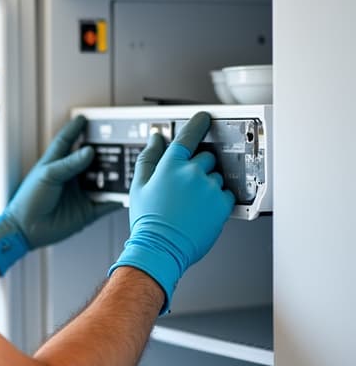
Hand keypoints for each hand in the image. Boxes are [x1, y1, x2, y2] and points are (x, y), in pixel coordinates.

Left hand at [0, 116, 119, 273]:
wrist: (26, 229)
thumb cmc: (29, 199)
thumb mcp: (47, 175)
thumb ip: (69, 163)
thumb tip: (89, 151)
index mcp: (57, 165)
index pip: (67, 142)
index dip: (75, 129)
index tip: (84, 118)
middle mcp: (71, 178)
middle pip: (91, 161)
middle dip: (104, 151)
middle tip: (119, 141)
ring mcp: (80, 194)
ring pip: (102, 181)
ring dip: (114, 175)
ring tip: (129, 165)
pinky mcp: (86, 211)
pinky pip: (106, 205)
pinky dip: (116, 201)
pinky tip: (127, 195)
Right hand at [109, 112, 234, 312]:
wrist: (161, 248)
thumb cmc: (148, 221)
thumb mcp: (138, 186)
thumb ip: (148, 157)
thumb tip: (155, 139)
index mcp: (170, 165)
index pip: (189, 135)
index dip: (199, 123)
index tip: (205, 117)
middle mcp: (192, 172)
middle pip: (205, 157)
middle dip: (198, 166)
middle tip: (186, 185)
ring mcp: (209, 188)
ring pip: (216, 176)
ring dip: (208, 184)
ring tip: (192, 203)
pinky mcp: (222, 204)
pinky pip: (227, 193)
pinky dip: (218, 199)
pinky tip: (202, 210)